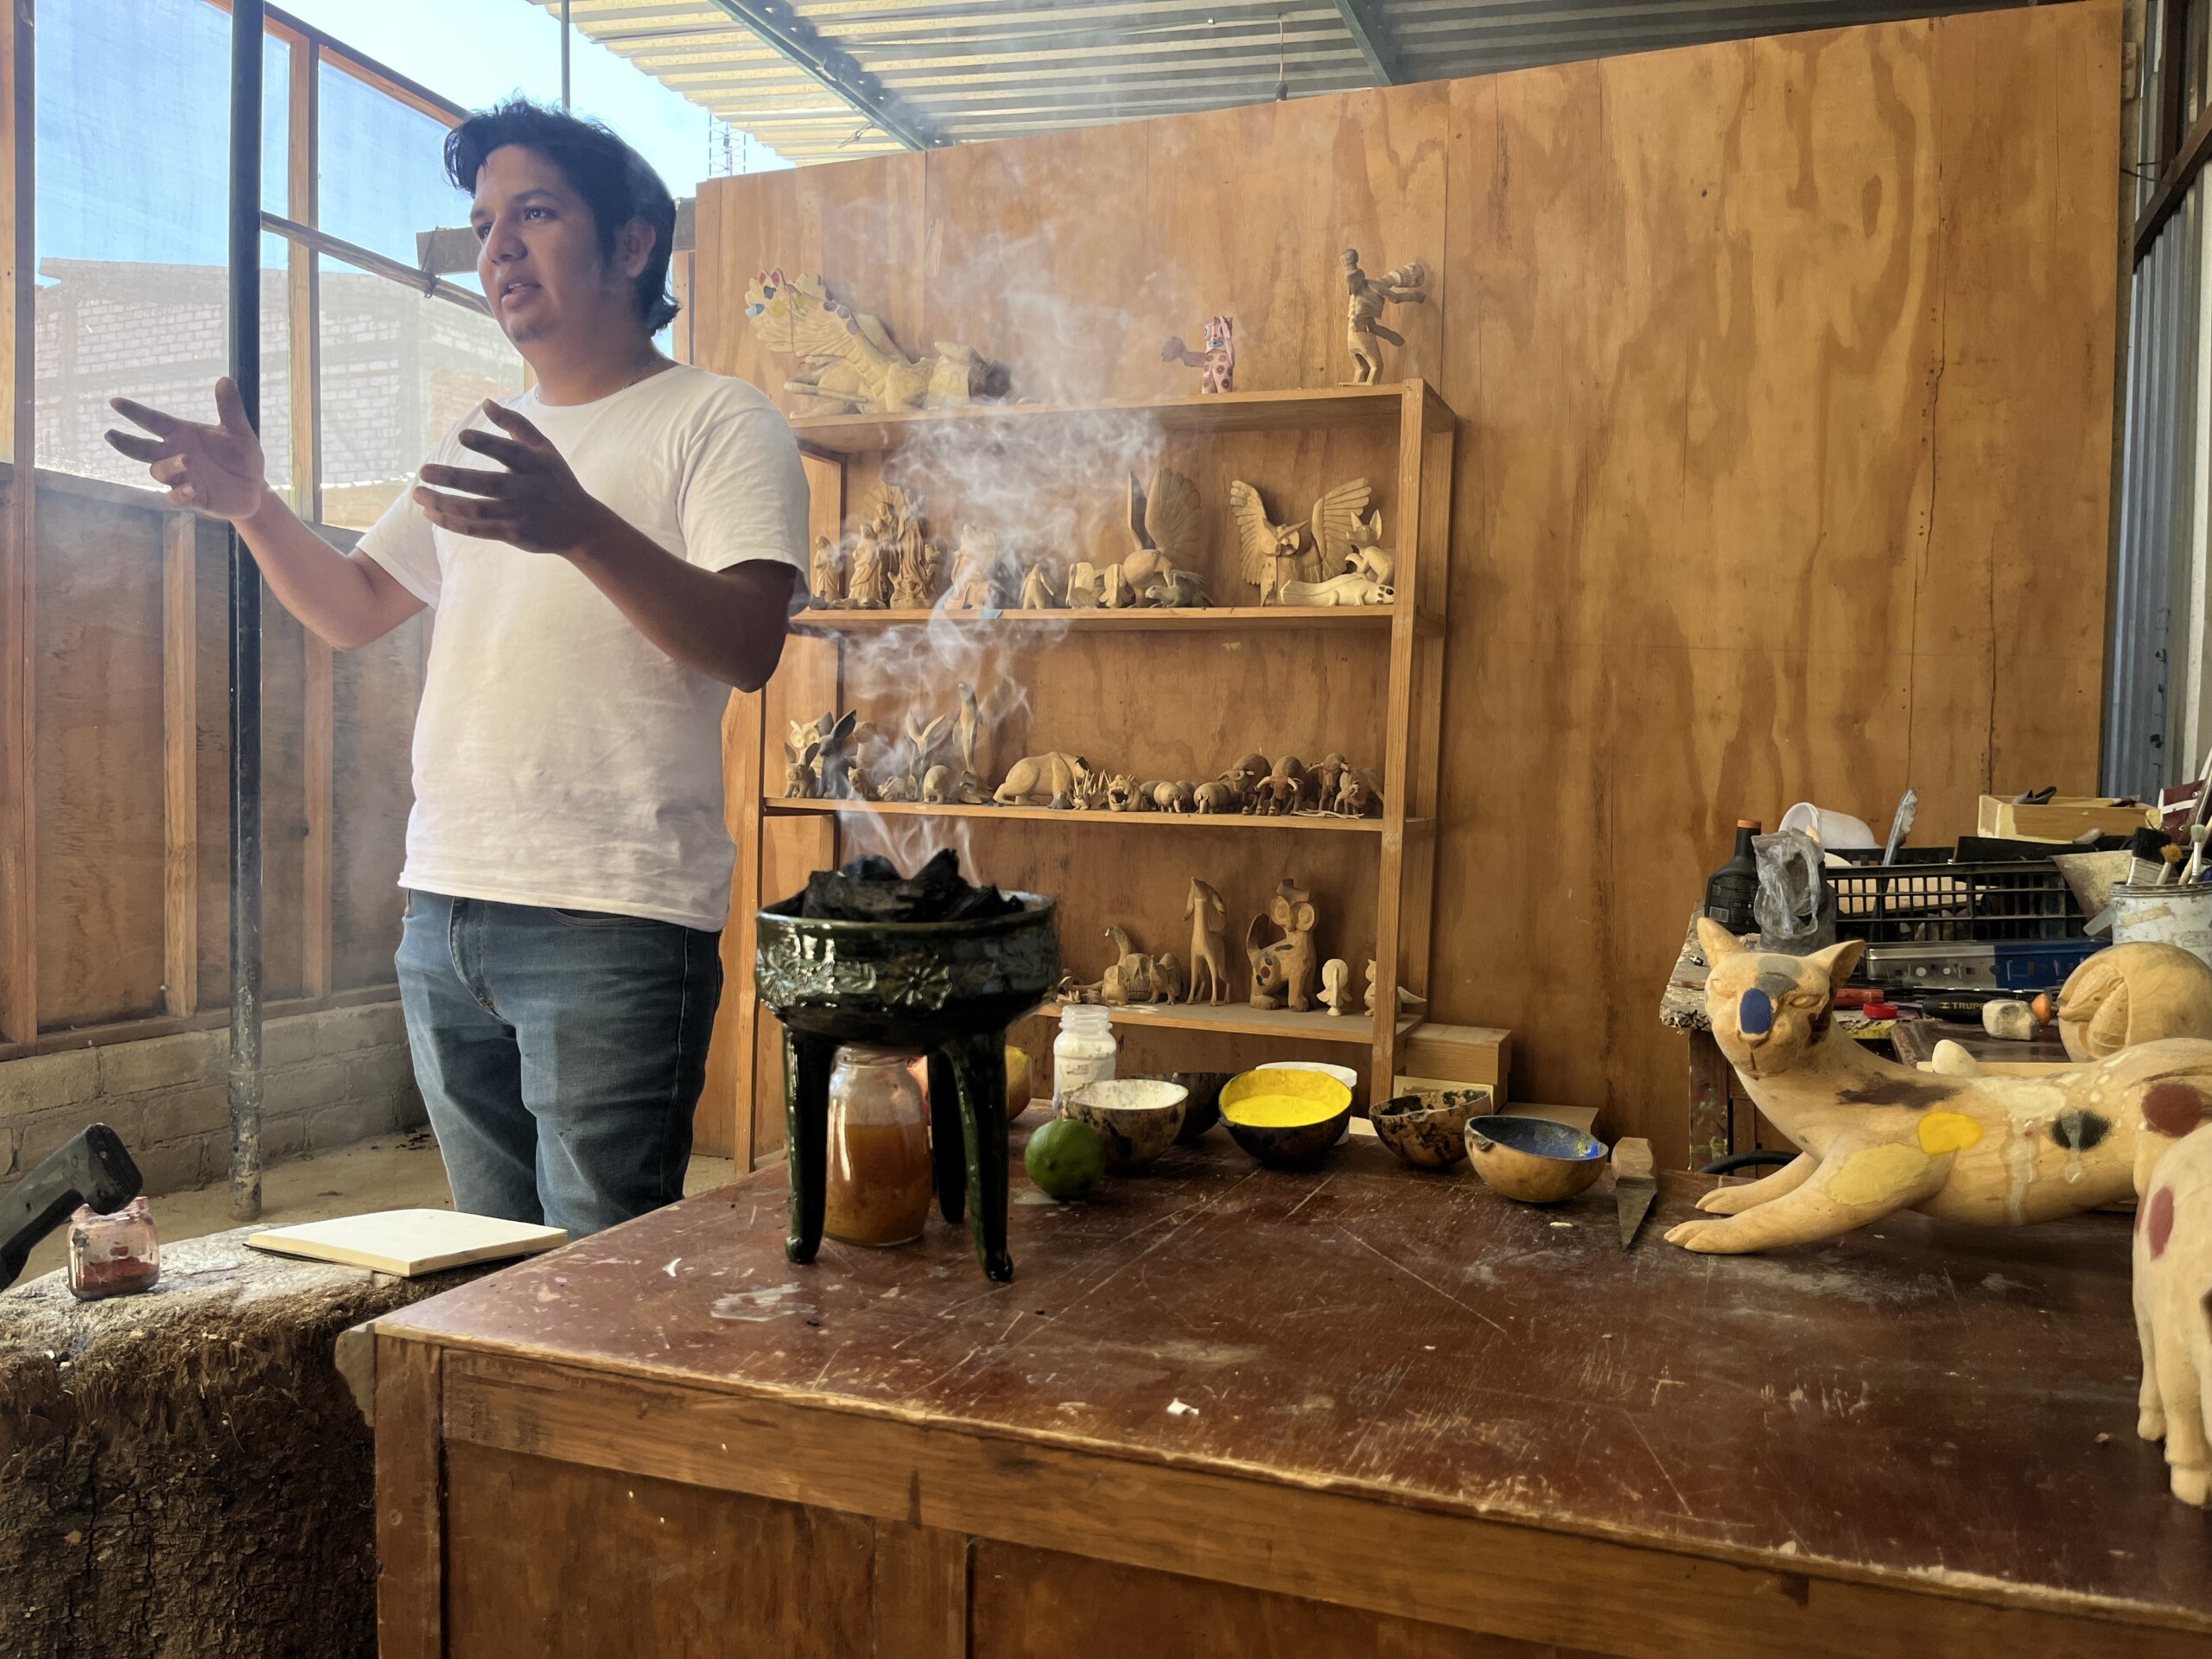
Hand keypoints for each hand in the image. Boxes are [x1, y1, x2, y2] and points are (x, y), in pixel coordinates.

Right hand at [103, 378, 267, 520]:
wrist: (254, 488)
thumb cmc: (240, 457)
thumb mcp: (239, 432)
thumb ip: (230, 409)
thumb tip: (225, 380)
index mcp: (182, 434)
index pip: (153, 421)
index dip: (134, 412)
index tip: (114, 402)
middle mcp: (175, 455)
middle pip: (142, 449)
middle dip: (126, 442)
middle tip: (110, 434)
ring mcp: (182, 478)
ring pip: (159, 471)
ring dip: (169, 466)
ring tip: (186, 459)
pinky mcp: (193, 499)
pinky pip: (176, 497)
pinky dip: (180, 493)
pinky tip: (190, 488)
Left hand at [414, 401, 607, 555]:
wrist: (581, 526)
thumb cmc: (557, 481)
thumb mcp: (545, 449)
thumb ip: (516, 425)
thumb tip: (486, 402)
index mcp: (537, 465)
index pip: (511, 453)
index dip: (488, 444)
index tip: (462, 436)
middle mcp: (529, 490)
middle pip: (488, 485)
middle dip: (454, 479)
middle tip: (424, 471)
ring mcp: (521, 515)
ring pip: (477, 510)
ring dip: (445, 503)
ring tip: (419, 494)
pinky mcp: (514, 534)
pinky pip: (478, 530)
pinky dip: (453, 523)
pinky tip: (431, 513)